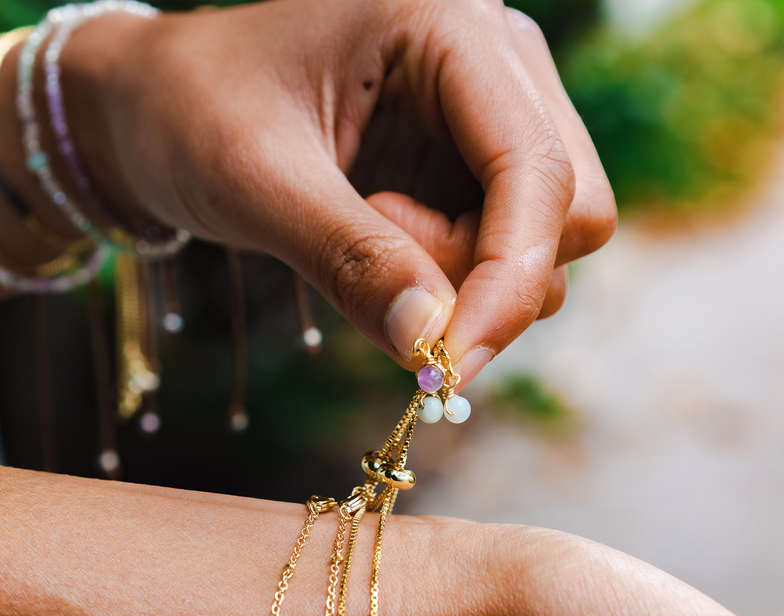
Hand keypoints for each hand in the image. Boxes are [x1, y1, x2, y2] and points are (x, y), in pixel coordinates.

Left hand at [63, 0, 615, 383]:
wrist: (162, 105)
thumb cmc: (193, 112)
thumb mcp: (257, 180)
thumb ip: (350, 260)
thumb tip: (429, 346)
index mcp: (449, 27)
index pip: (536, 168)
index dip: (508, 279)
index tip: (450, 363)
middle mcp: (496, 65)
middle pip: (569, 209)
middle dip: (488, 276)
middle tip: (382, 268)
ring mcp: (491, 121)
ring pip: (547, 241)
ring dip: (468, 280)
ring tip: (364, 233)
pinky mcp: (472, 170)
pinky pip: (506, 253)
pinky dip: (457, 281)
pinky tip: (386, 248)